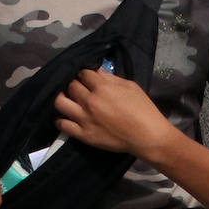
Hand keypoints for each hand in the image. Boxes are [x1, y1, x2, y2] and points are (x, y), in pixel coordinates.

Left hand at [52, 68, 172, 160]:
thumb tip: (96, 71)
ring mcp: (85, 119)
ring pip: (60, 102)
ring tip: (67, 99)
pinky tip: (66, 116)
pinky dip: (61, 119)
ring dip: (62, 97)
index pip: (83, 73)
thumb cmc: (143, 109)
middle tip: (79, 88)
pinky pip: (63, 125)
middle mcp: (90, 101)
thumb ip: (110, 77)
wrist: (147, 137)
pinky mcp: (84, 135)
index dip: (84, 74)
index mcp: (102, 88)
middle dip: (75, 84)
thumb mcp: (130, 86)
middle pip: (71, 86)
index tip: (86, 77)